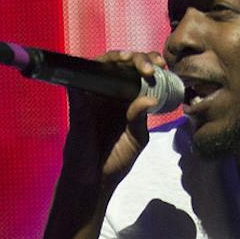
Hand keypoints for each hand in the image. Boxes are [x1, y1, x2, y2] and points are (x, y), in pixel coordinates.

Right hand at [64, 50, 162, 180]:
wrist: (94, 180)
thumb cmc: (115, 159)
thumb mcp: (136, 138)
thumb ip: (141, 118)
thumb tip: (149, 97)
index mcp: (127, 100)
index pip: (138, 74)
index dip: (149, 64)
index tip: (162, 66)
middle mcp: (110, 94)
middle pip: (122, 65)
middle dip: (137, 58)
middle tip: (150, 66)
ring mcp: (93, 96)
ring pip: (102, 66)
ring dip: (115, 58)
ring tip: (128, 59)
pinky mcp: (78, 104)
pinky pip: (78, 82)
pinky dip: (87, 70)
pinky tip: (100, 68)